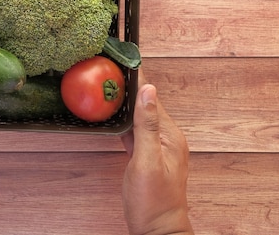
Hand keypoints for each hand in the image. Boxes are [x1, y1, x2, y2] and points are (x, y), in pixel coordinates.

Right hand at [120, 77, 193, 234]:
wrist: (156, 229)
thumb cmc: (152, 200)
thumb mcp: (147, 159)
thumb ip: (147, 125)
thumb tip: (149, 91)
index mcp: (169, 135)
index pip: (152, 98)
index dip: (138, 80)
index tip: (125, 61)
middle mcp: (166, 138)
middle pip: (146, 105)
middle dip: (129, 87)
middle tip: (110, 70)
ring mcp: (157, 148)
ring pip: (139, 117)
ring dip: (126, 103)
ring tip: (109, 86)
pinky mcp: (147, 156)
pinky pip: (136, 131)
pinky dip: (125, 121)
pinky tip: (114, 116)